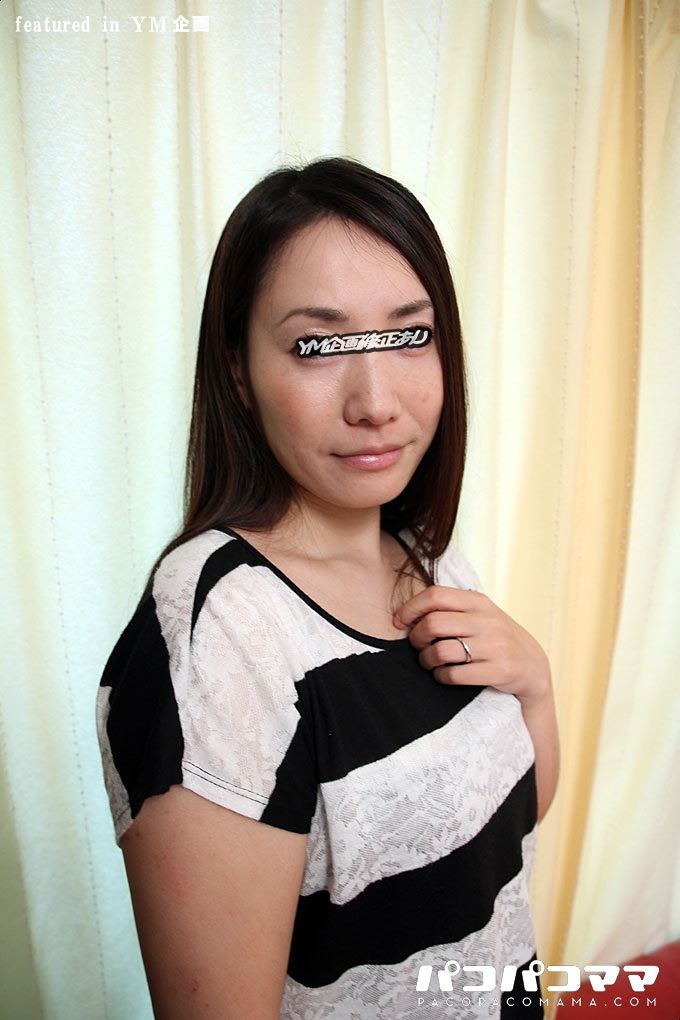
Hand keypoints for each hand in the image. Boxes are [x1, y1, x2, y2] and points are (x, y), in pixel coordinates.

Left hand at [392, 585, 551, 708]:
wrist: (532, 666)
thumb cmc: (494, 638)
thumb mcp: (479, 615)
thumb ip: (451, 609)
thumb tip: (406, 612)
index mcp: (478, 602)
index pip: (435, 596)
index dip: (410, 608)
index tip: (399, 621)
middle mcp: (487, 621)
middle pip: (433, 624)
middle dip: (416, 638)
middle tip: (418, 646)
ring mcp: (495, 646)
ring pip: (441, 651)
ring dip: (426, 660)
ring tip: (429, 662)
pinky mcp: (499, 671)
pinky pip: (454, 675)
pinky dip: (441, 676)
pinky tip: (443, 675)